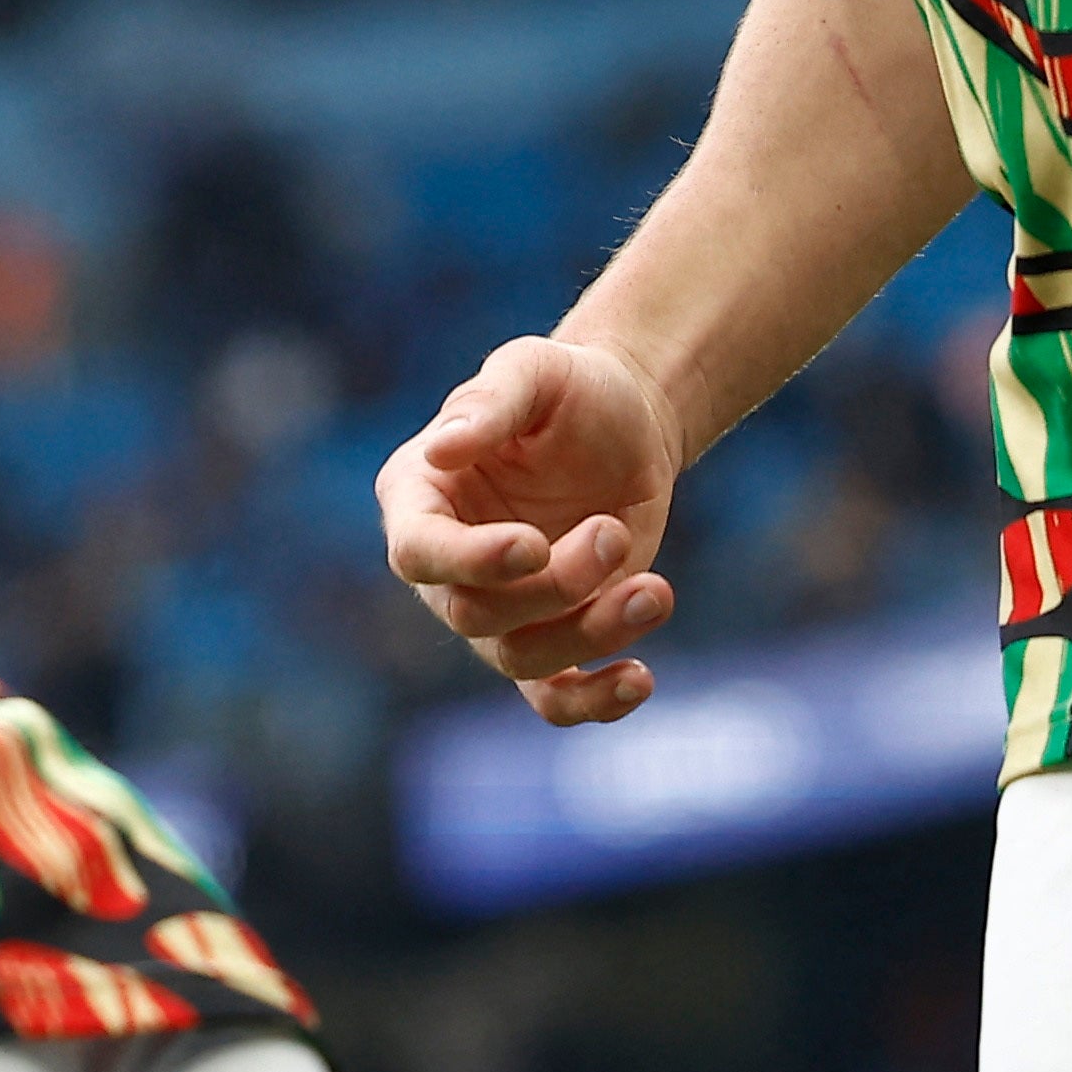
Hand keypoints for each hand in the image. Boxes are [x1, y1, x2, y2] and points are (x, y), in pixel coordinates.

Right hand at [378, 334, 684, 725]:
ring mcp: (499, 609)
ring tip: (654, 590)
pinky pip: (555, 697)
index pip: (417, 553)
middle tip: (613, 532)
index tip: (534, 545)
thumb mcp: (532, 370)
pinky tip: (639, 680)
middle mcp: (448, 564)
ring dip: (590, 634)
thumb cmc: (569, 386)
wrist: (629, 420)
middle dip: (553, 586)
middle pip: (475, 613)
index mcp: (419, 496)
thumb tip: (442, 449)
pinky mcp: (553, 636)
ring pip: (521, 658)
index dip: (470, 561)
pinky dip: (593, 701)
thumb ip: (488, 404)